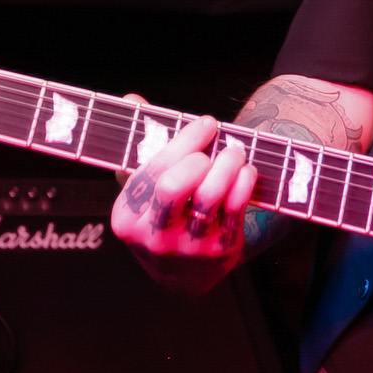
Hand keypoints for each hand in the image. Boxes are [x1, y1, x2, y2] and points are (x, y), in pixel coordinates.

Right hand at [110, 106, 257, 296]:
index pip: (152, 171)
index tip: (206, 123)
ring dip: (228, 164)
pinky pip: (236, 208)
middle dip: (198, 155)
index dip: (183, 141)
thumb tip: (131, 97)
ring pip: (210, 195)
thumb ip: (141, 142)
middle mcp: (154, 235)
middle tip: (216, 143)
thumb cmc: (162, 215)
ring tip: (236, 152)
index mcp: (127, 217)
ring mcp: (187, 247)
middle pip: (174, 185)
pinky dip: (244, 182)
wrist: (183, 274)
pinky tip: (245, 171)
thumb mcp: (143, 188)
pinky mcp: (219, 250)